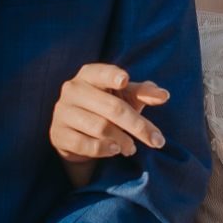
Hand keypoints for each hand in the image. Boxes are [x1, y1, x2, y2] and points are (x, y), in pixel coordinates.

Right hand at [48, 64, 167, 162]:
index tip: (124, 80)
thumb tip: (164, 95)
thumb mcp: (126, 97)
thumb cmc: (107, 107)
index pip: (100, 73)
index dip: (111, 76)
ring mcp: (62, 112)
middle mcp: (72, 90)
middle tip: (157, 141)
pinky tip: (115, 150)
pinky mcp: (58, 134)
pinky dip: (104, 149)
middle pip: (112, 108)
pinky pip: (85, 144)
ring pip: (100, 128)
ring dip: (123, 140)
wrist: (78, 132)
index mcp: (89, 75)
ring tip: (132, 148)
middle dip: (138, 125)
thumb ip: (144, 93)